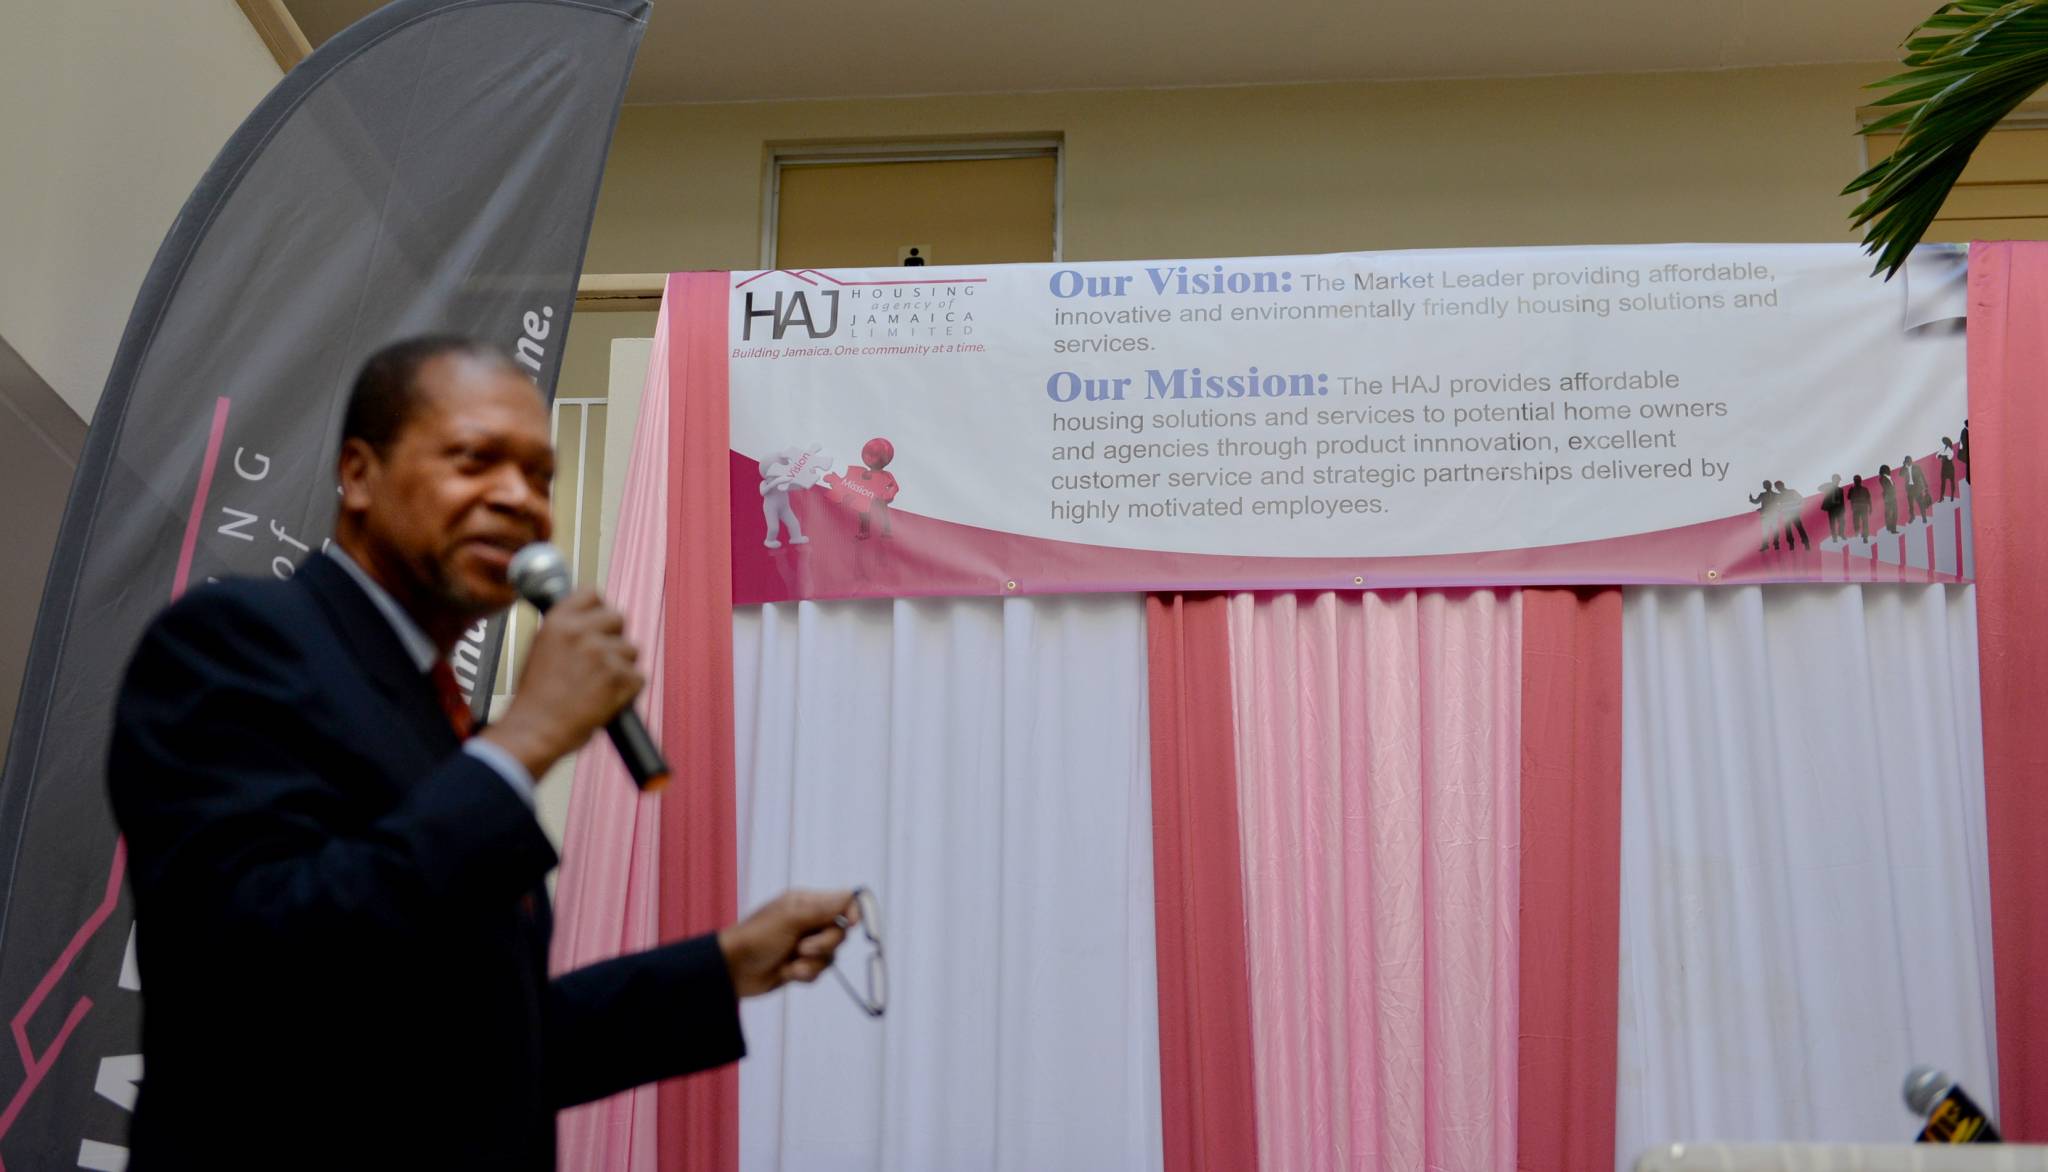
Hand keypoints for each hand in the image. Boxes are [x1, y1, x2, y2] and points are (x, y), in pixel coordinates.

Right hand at [479, 590, 640, 777]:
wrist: (535, 730)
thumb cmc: (536, 697)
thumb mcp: (541, 648)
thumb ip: (566, 631)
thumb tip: (591, 622)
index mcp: (559, 621)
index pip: (592, 594)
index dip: (598, 610)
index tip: (597, 625)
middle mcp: (581, 632)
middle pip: (618, 618)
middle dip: (614, 638)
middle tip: (601, 661)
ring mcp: (602, 654)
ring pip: (632, 650)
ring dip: (621, 667)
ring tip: (598, 686)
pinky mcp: (620, 678)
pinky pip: (638, 677)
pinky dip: (628, 691)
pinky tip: (606, 700)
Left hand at [718, 889, 855, 997]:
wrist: (732, 970)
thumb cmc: (757, 937)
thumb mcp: (790, 918)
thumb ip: (823, 909)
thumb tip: (851, 894)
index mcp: (806, 903)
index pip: (842, 902)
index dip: (852, 912)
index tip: (851, 924)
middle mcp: (809, 922)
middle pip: (840, 932)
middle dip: (824, 944)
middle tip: (802, 948)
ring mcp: (805, 945)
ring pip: (830, 955)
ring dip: (812, 963)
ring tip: (790, 964)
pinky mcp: (800, 966)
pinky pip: (819, 972)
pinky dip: (804, 975)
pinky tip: (787, 973)